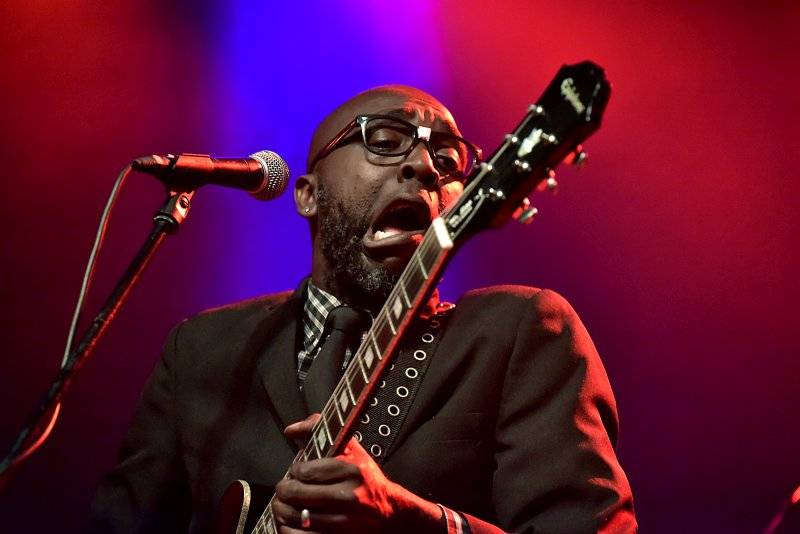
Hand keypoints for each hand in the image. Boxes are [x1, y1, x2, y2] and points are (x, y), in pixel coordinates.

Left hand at [272, 414, 440, 532]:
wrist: (389, 514)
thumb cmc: (366, 480)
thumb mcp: (351, 451)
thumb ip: (320, 432)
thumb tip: (290, 430)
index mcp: (351, 471)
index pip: (305, 471)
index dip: (296, 470)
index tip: (299, 472)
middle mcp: (347, 497)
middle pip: (295, 494)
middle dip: (284, 490)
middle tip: (286, 488)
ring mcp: (342, 522)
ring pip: (293, 517)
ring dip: (282, 510)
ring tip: (285, 505)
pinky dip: (288, 529)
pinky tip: (293, 523)